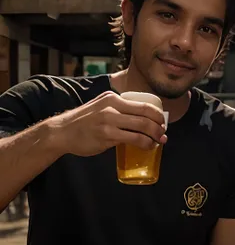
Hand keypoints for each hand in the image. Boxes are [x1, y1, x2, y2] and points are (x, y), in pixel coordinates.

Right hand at [50, 91, 166, 157]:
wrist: (62, 132)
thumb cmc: (83, 122)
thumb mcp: (100, 107)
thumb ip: (117, 110)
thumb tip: (139, 120)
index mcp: (112, 97)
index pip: (143, 103)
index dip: (157, 114)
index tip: (162, 122)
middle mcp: (112, 106)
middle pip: (146, 114)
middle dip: (159, 125)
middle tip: (164, 133)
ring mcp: (109, 120)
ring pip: (142, 126)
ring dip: (155, 135)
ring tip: (159, 141)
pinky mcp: (107, 135)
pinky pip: (134, 139)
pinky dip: (145, 143)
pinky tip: (148, 146)